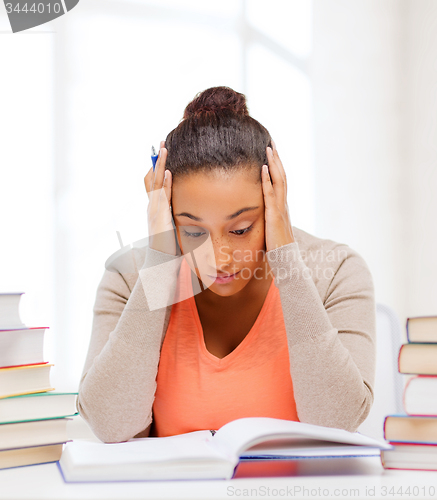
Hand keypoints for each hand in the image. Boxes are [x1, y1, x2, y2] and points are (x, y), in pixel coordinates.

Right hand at [144, 140, 176, 255]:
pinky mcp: (159, 218)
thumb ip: (179, 218)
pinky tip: (168, 171)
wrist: (161, 265)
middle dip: (158, 160)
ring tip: (164, 149)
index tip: (164, 152)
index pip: (155, 182)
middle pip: (152, 177)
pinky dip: (164, 183)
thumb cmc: (170, 250)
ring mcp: (154, 212)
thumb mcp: (175, 229)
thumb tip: (193, 211)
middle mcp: (153, 207)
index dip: (159, 167)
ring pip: (155, 183)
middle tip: (162, 143)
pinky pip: (161, 196)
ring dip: (160, 165)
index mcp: (157, 209)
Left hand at [261, 141, 294, 251]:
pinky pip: (271, 194)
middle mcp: (283, 205)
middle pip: (282, 176)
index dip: (276, 166)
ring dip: (274, 163)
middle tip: (271, 141)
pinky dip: (268, 180)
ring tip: (268, 147)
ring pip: (279, 181)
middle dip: (276, 158)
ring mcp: (280, 209)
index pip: (280, 182)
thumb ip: (265, 221)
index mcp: (281, 207)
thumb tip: (255, 216)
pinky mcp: (275, 216)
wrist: (286, 263)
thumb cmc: (277, 249)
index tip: (271, 152)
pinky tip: (264, 168)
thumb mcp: (269, 230)